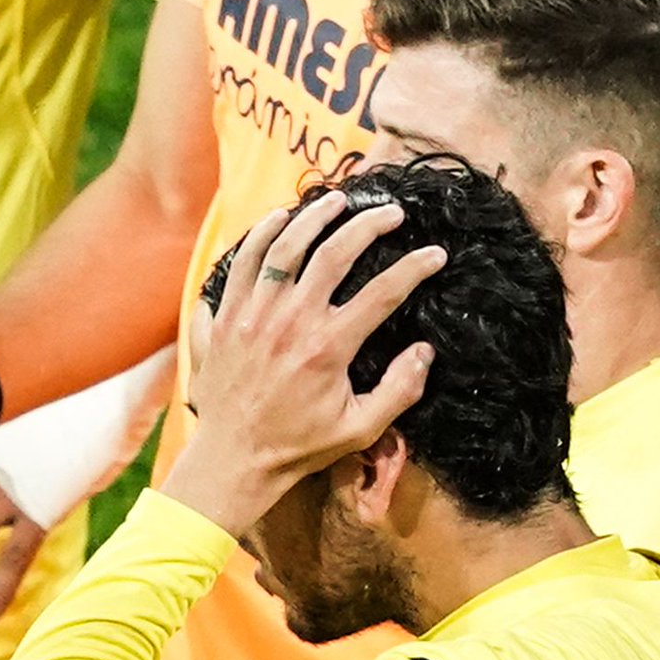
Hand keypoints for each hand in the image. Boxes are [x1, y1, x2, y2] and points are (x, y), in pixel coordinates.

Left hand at [160, 194, 439, 537]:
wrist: (232, 459)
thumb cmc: (299, 445)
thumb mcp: (361, 428)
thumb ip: (400, 389)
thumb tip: (425, 350)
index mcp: (327, 348)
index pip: (382, 292)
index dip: (415, 267)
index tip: (436, 253)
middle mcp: (288, 324)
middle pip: (333, 254)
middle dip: (368, 225)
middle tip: (392, 212)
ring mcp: (251, 317)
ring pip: (282, 249)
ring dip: (313, 218)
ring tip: (338, 200)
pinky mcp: (223, 318)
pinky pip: (241, 264)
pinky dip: (260, 235)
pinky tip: (279, 219)